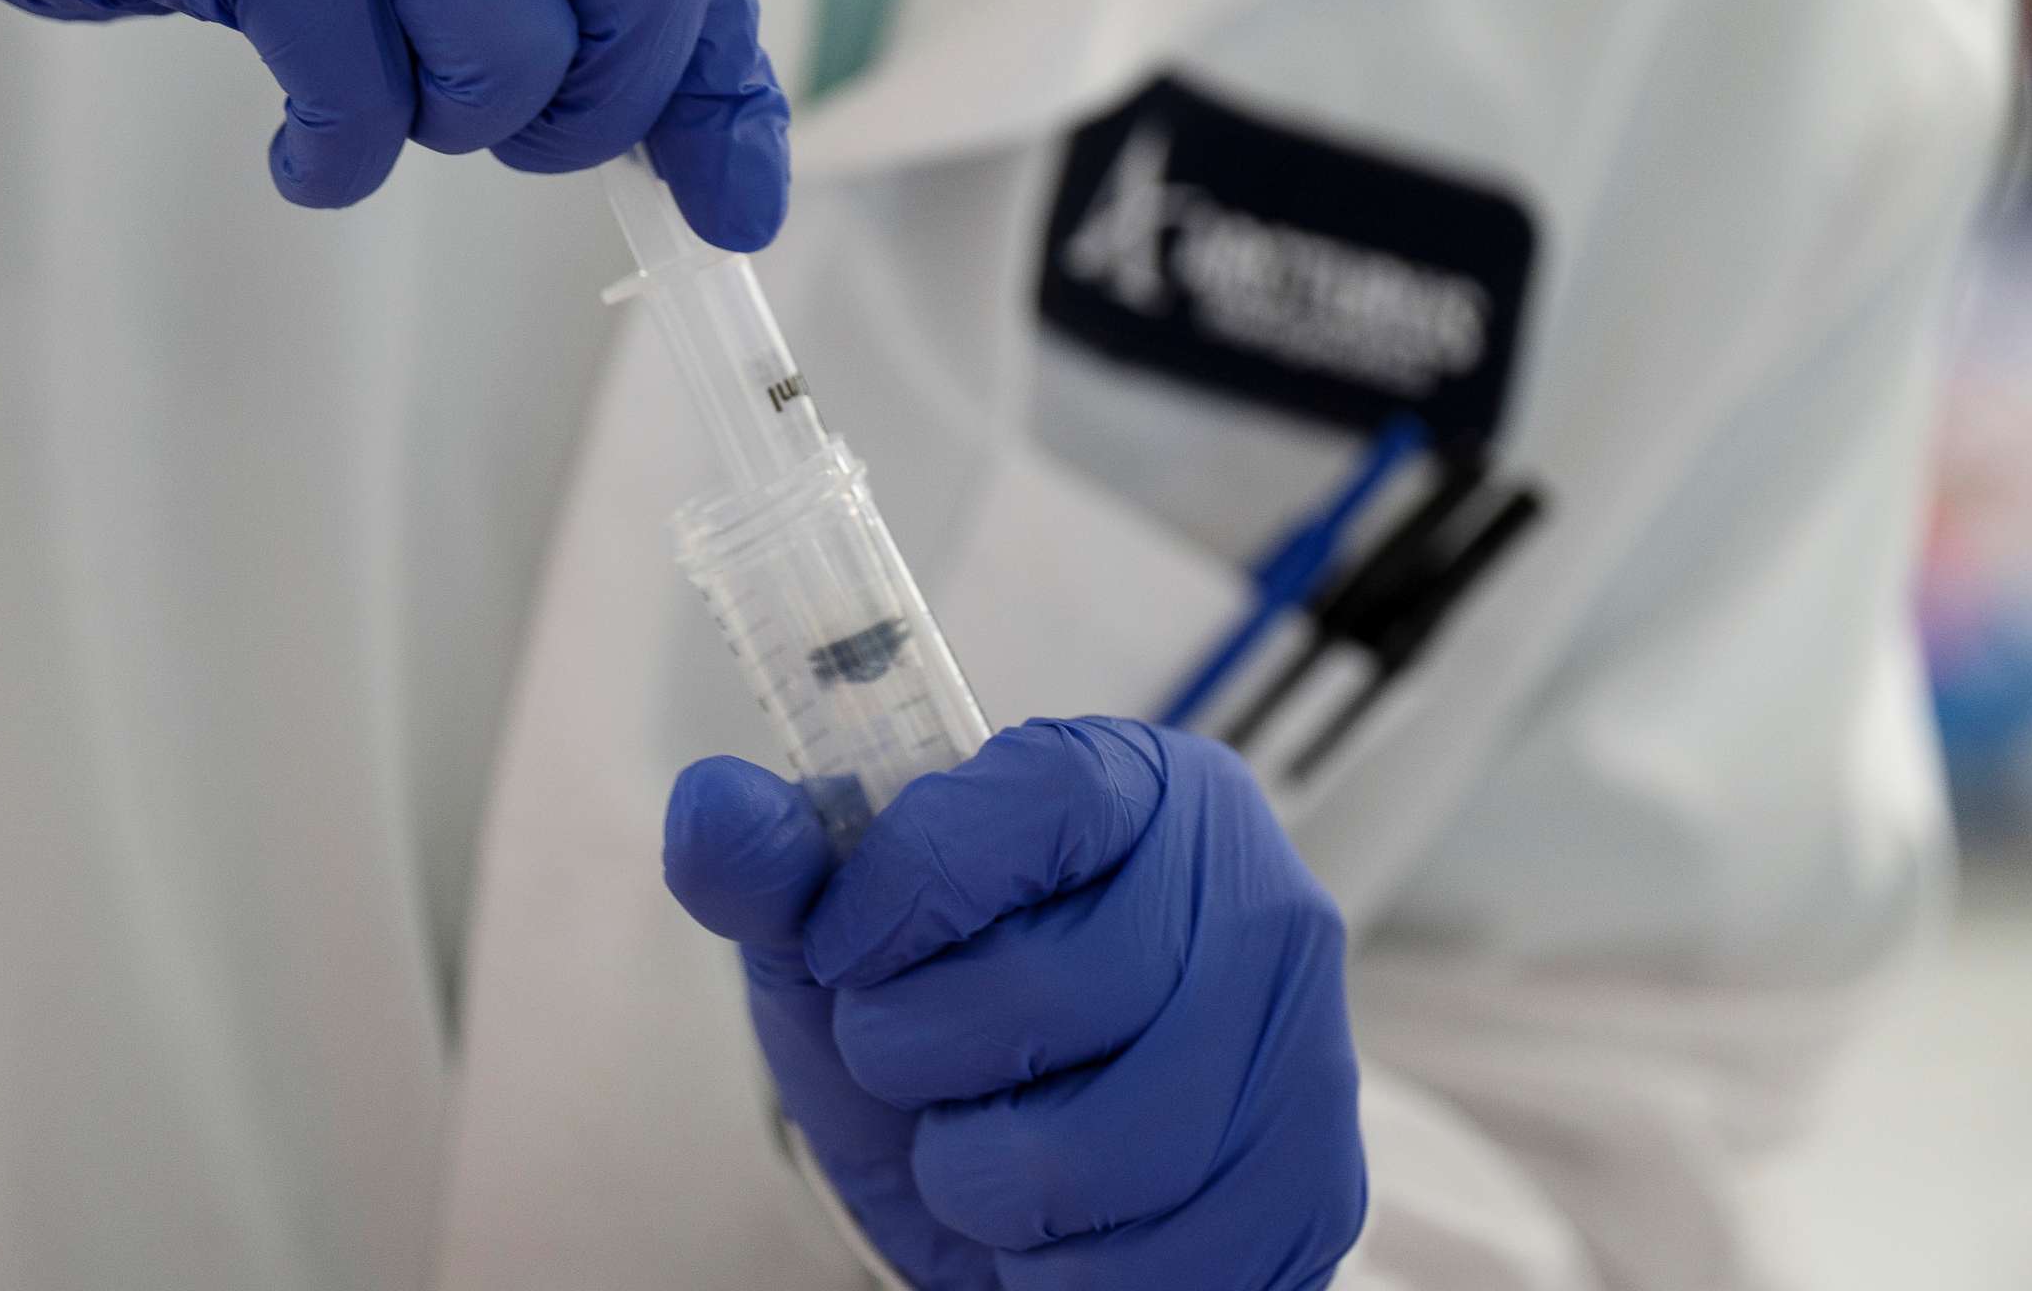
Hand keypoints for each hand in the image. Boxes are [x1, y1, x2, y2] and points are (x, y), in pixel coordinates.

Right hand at [0, 0, 786, 243]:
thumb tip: (732, 179)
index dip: (717, 84)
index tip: (733, 197)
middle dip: (587, 106)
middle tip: (504, 121)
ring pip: (510, 50)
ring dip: (443, 117)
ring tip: (368, 74)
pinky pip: (364, 92)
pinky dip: (341, 154)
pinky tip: (304, 138)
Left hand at [664, 718, 1367, 1289]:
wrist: (1039, 1175)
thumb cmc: (942, 1020)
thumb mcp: (843, 938)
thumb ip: (776, 868)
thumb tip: (712, 805)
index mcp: (1145, 789)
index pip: (1031, 801)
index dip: (906, 887)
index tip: (845, 948)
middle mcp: (1257, 899)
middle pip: (1052, 989)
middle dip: (917, 1052)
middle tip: (907, 1064)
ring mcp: (1305, 1050)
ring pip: (1097, 1151)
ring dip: (979, 1177)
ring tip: (976, 1148)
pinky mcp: (1320, 1192)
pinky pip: (1158, 1268)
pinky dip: (1057, 1273)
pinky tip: (1047, 1227)